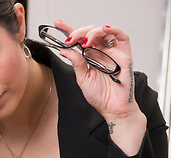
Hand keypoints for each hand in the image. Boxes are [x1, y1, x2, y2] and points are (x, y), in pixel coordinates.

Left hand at [55, 20, 145, 155]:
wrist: (113, 108)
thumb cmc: (100, 96)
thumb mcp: (82, 78)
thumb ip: (76, 62)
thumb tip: (64, 50)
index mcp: (89, 57)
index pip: (78, 39)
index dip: (68, 30)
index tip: (57, 24)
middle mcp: (100, 52)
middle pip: (89, 33)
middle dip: (78, 33)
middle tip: (70, 40)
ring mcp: (112, 52)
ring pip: (103, 32)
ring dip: (92, 32)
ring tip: (84, 41)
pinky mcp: (124, 55)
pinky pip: (122, 37)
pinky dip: (113, 30)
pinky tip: (104, 31)